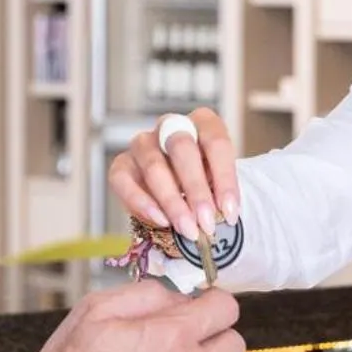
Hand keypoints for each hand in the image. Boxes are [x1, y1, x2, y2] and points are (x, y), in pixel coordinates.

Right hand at [108, 107, 239, 242]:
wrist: (180, 197)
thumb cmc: (205, 186)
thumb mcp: (220, 185)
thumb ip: (221, 195)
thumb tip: (225, 216)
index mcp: (202, 123)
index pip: (215, 141)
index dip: (224, 177)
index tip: (230, 211)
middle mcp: (171, 127)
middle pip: (181, 147)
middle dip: (195, 188)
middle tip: (206, 222)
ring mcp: (143, 144)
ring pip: (153, 165)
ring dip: (171, 201)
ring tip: (186, 228)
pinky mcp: (122, 165)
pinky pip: (123, 180)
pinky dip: (141, 202)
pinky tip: (160, 221)